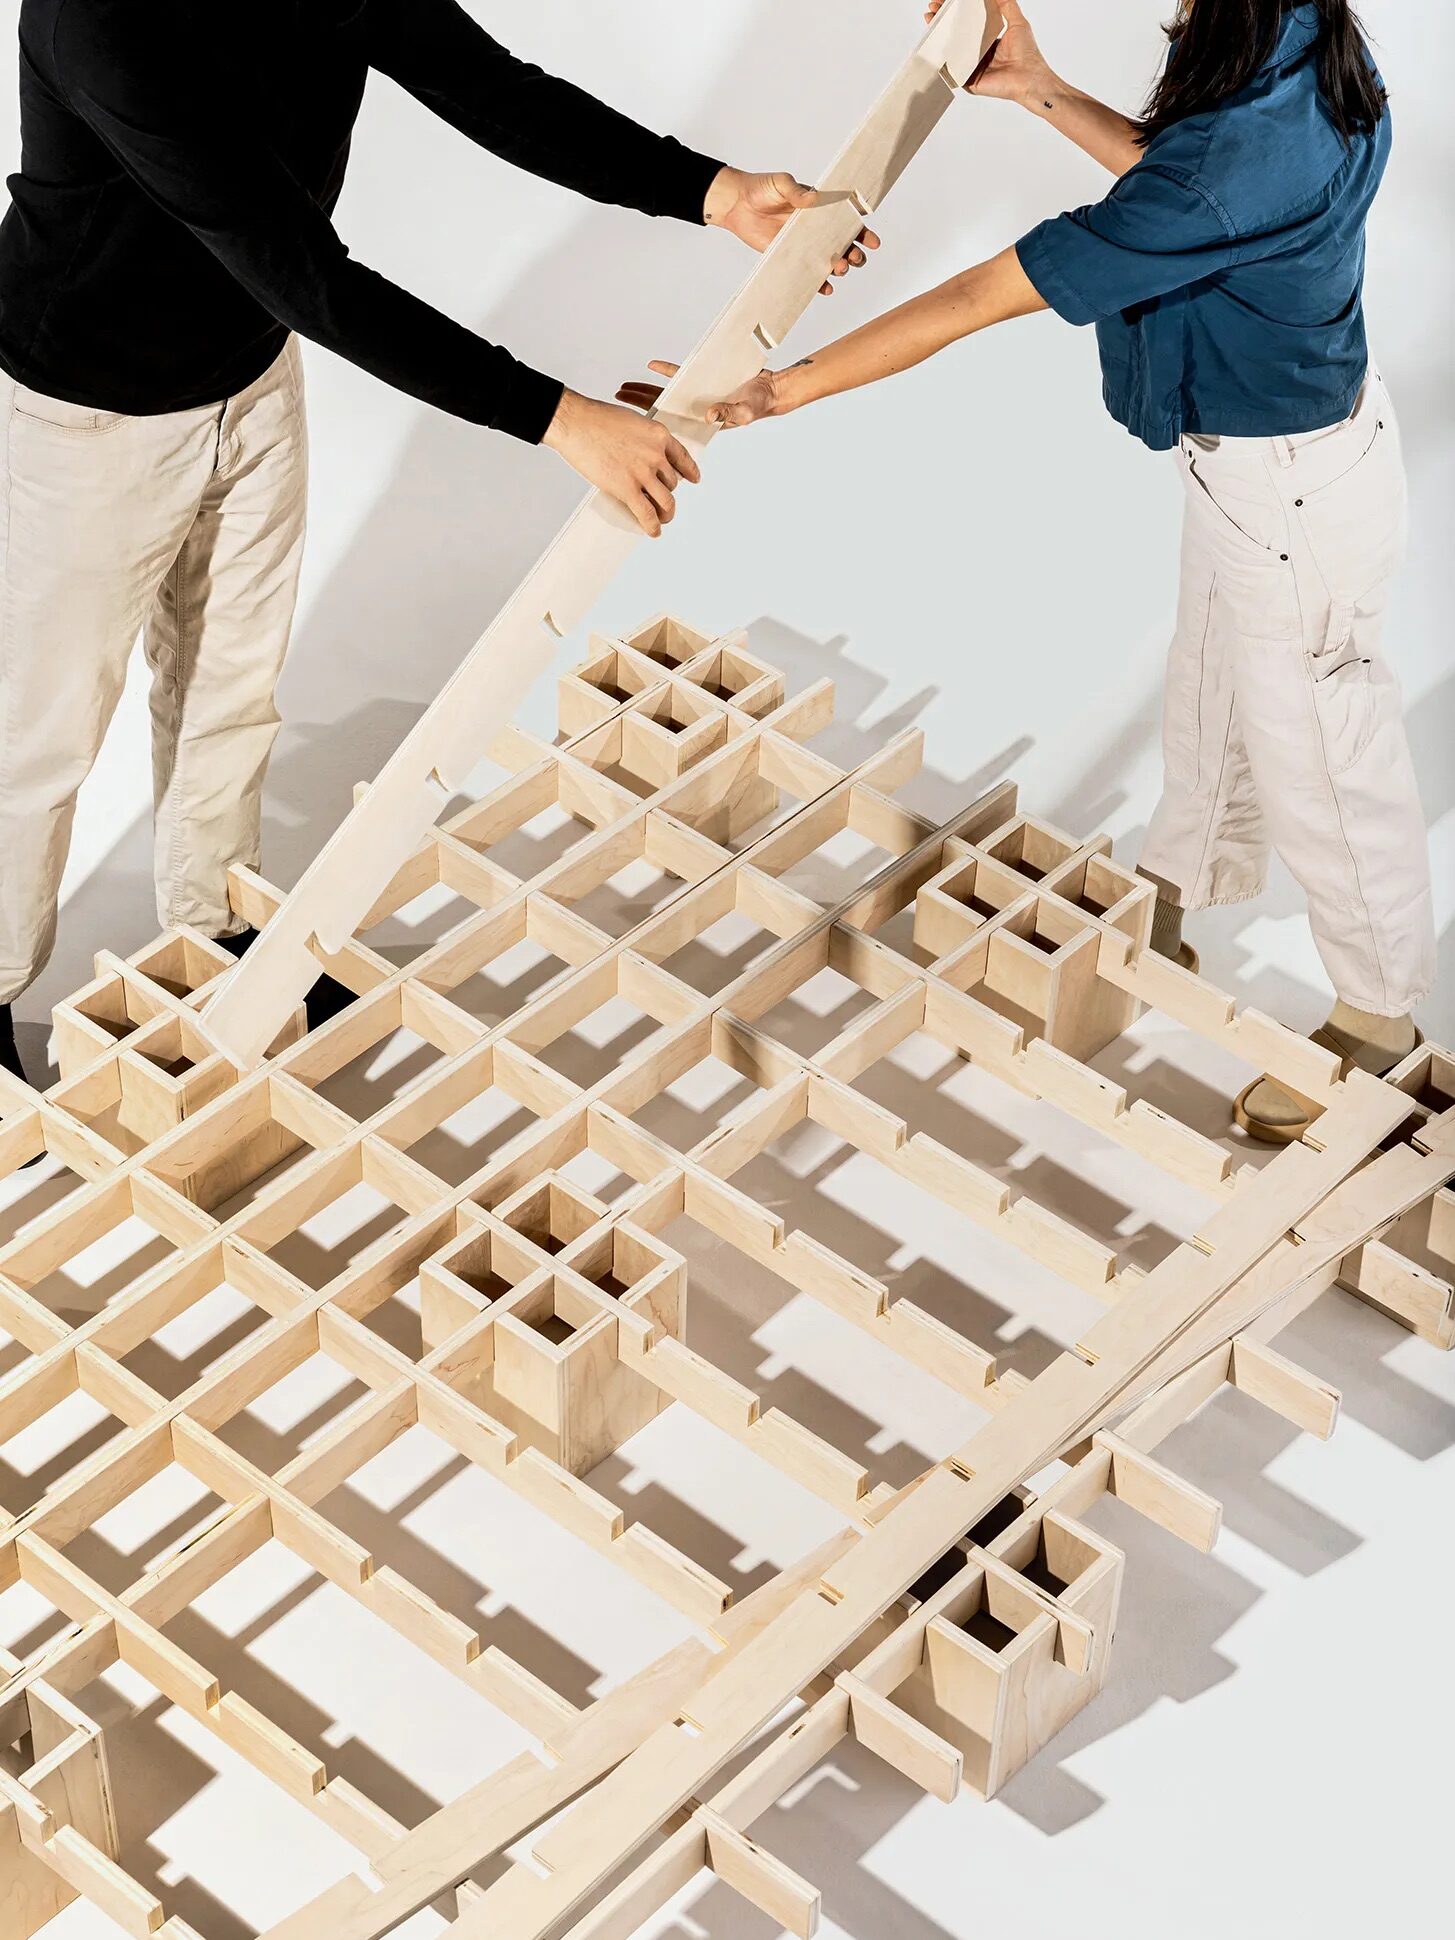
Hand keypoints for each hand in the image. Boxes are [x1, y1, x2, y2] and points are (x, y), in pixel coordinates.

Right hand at [542, 388, 699, 536]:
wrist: (575, 422)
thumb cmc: (596, 420)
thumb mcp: (631, 422)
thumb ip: (642, 441)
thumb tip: (640, 460)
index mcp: (659, 435)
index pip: (682, 457)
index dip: (690, 471)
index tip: (693, 479)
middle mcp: (656, 454)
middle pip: (673, 482)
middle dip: (668, 492)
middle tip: (661, 500)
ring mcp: (643, 473)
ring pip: (667, 501)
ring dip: (666, 513)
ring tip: (662, 518)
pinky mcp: (627, 488)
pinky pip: (647, 514)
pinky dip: (653, 526)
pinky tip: (654, 531)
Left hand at [616, 362, 782, 429]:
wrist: (769, 389)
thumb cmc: (758, 404)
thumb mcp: (743, 410)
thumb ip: (727, 413)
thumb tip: (708, 415)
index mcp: (698, 422)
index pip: (667, 424)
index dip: (648, 424)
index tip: (628, 422)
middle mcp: (692, 411)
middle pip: (658, 408)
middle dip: (637, 403)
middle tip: (615, 398)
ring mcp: (695, 396)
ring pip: (663, 393)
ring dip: (643, 390)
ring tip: (623, 389)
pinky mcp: (701, 380)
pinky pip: (678, 374)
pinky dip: (665, 370)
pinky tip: (650, 365)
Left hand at [703, 166, 878, 293]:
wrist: (736, 204)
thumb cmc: (761, 188)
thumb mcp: (780, 183)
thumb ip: (796, 191)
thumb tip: (814, 198)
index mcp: (819, 209)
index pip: (846, 220)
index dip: (861, 232)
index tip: (872, 241)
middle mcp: (815, 229)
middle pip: (842, 244)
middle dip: (853, 253)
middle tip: (854, 258)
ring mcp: (803, 245)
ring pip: (828, 260)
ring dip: (838, 267)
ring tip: (840, 269)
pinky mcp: (788, 258)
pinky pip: (806, 274)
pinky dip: (817, 283)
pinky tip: (825, 288)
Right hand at [925, 1, 1052, 105]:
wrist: (1029, 79)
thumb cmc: (1027, 53)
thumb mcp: (1017, 21)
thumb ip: (1006, 5)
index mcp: (988, 40)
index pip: (968, 24)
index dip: (957, 12)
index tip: (945, 2)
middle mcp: (978, 54)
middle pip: (956, 36)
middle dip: (943, 22)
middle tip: (933, 10)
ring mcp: (972, 68)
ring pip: (951, 52)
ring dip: (939, 38)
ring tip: (931, 22)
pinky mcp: (968, 81)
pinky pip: (953, 72)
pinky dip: (943, 61)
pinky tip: (935, 48)